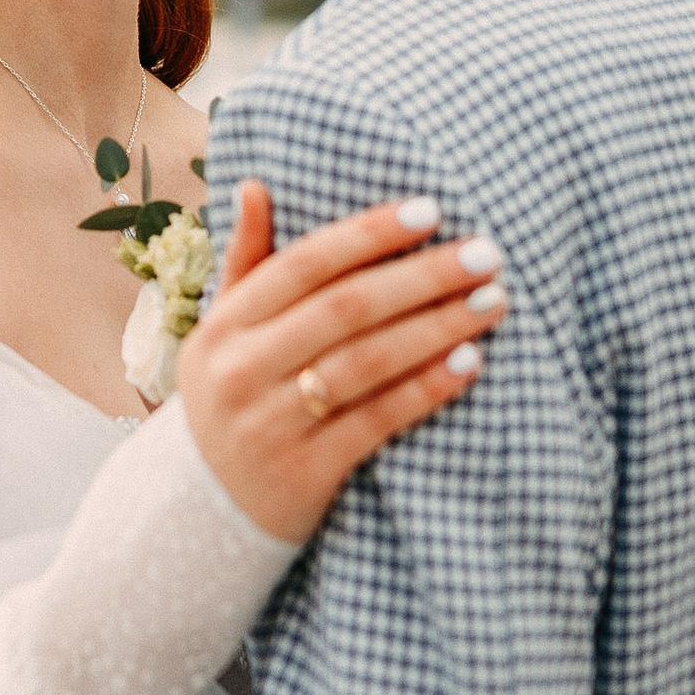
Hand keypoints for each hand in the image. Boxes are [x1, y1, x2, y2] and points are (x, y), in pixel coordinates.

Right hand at [178, 184, 503, 542]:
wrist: (202, 510)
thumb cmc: (232, 399)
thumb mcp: (222, 332)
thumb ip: (246, 262)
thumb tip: (255, 184)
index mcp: (224, 325)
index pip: (304, 263)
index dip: (369, 233)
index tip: (432, 210)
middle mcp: (241, 370)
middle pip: (345, 309)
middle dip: (422, 276)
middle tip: (485, 253)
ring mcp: (270, 423)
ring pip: (367, 363)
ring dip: (437, 328)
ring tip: (492, 302)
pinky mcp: (304, 472)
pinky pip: (376, 422)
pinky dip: (426, 389)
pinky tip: (469, 363)